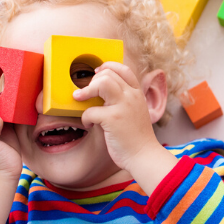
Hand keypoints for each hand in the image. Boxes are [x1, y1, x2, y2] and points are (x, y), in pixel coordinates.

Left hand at [75, 62, 173, 178]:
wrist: (144, 156)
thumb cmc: (136, 138)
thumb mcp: (135, 112)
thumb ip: (123, 100)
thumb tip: (101, 92)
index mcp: (137, 94)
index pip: (123, 69)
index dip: (107, 67)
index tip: (96, 74)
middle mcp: (132, 96)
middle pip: (108, 74)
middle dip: (92, 81)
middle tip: (85, 94)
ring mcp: (123, 106)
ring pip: (101, 83)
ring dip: (86, 91)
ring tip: (79, 99)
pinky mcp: (113, 119)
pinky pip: (91, 110)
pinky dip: (85, 118)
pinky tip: (89, 126)